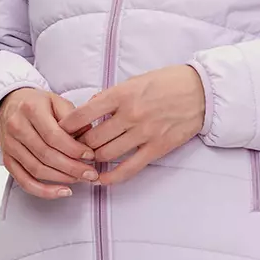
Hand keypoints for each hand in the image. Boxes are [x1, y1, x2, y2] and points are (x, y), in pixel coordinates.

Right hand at [0, 88, 99, 200]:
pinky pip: (24, 181)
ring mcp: (10, 145)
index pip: (54, 136)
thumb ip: (73, 117)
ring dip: (61, 178)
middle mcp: (17, 127)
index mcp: (31, 109)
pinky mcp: (7, 160)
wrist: (10, 105)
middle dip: (72, 168)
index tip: (90, 156)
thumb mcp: (56, 100)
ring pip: (36, 170)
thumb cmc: (37, 104)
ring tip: (80, 179)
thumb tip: (89, 138)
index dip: (74, 149)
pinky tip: (61, 191)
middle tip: (90, 173)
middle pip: (46, 155)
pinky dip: (43, 190)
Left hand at [57, 65, 205, 186]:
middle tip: (71, 150)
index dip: (66, 127)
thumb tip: (89, 110)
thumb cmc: (167, 82)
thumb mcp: (135, 81)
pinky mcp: (157, 148)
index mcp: (122, 94)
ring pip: (106, 154)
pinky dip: (111, 176)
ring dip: (92, 160)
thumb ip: (111, 96)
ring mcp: (144, 133)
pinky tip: (100, 178)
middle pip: (92, 139)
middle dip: (77, 147)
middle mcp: (130, 115)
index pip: (83, 115)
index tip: (59, 132)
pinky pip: (128, 168)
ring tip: (84, 161)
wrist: (200, 91)